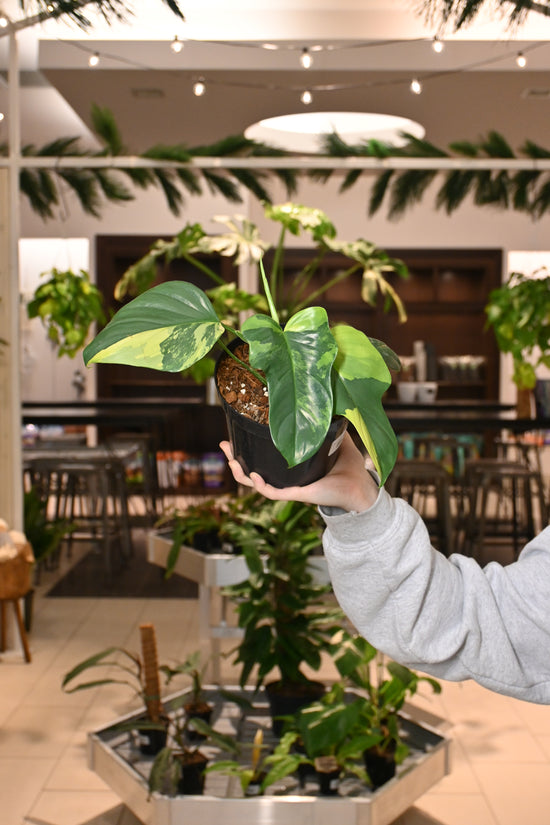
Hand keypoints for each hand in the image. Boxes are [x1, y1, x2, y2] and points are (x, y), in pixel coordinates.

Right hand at [219, 432, 379, 512]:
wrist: (362, 487)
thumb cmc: (350, 467)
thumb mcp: (334, 438)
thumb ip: (325, 424)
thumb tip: (320, 402)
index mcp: (292, 467)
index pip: (264, 459)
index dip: (248, 449)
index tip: (235, 434)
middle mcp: (287, 478)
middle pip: (252, 471)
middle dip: (235, 459)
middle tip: (223, 444)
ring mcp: (290, 487)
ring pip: (257, 483)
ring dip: (241, 473)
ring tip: (231, 459)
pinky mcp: (298, 494)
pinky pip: (274, 493)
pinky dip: (262, 485)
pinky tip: (254, 475)